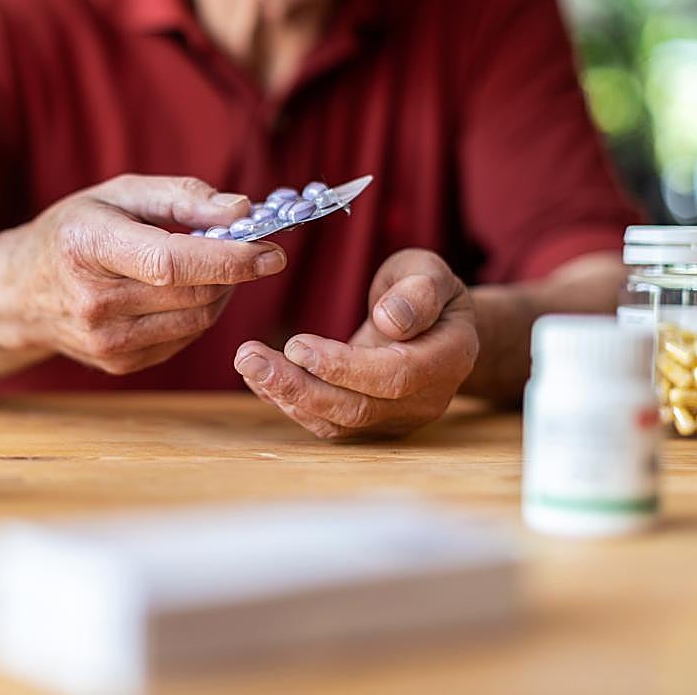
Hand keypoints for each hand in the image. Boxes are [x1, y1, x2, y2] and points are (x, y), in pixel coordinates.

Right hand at [12, 174, 286, 374]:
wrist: (20, 292)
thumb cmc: (75, 232)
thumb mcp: (118, 194)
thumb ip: (182, 197)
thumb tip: (241, 210)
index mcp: (88, 248)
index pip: (171, 262)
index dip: (229, 258)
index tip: (272, 250)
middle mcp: (94, 302)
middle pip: (194, 293)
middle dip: (235, 271)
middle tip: (248, 247)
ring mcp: (105, 341)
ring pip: (198, 319)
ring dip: (221, 291)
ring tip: (210, 265)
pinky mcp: (119, 364)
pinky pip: (184, 337)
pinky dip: (199, 312)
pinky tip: (181, 291)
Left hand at [233, 249, 478, 438]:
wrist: (435, 325)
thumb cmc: (427, 291)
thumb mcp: (429, 273)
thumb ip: (418, 292)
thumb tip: (390, 320)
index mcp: (449, 358)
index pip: (395, 375)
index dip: (344, 366)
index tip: (297, 345)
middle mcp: (425, 399)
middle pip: (357, 408)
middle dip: (298, 386)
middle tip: (249, 358)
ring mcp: (396, 418)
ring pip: (337, 422)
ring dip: (286, 396)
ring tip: (247, 363)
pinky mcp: (369, 423)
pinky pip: (326, 422)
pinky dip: (289, 401)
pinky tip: (258, 378)